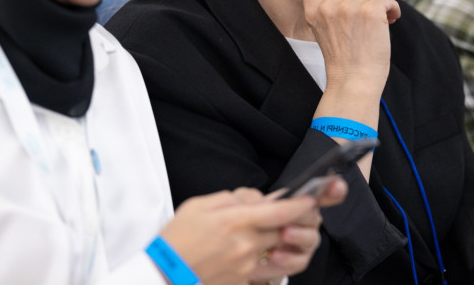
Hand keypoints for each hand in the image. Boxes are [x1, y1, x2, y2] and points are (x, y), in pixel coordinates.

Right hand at [160, 188, 322, 284]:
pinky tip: (261, 254)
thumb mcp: (198, 205)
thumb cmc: (177, 238)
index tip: (310, 199)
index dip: (300, 204)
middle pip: (283, 230)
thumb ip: (230, 198)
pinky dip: (270, 260)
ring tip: (274, 234)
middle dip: (291, 221)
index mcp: (235, 221)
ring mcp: (246, 266)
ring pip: (278, 250)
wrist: (164, 274)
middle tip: (289, 214)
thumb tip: (252, 198)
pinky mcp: (243, 282)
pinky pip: (267, 270)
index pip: (280, 211)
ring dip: (281, 241)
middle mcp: (246, 244)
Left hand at [250, 177, 347, 280]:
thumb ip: (251, 200)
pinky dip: (288, 259)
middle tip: (292, 214)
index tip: (337, 186)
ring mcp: (306, 241)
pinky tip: (274, 255)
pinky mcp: (299, 261)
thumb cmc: (251, 224)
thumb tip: (255, 199)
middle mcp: (308, 220)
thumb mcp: (248, 208)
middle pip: (314, 216)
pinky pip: (299, 261)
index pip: (321, 193)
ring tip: (283, 234)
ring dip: (298, 236)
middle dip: (305, 215)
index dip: (332, 189)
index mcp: (299, 202)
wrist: (246, 251)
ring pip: (311, 239)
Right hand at [284, 0, 399, 92]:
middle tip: (366, 16)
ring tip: (376, 26)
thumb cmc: (346, 57)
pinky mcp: (367, 11)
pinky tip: (387, 25)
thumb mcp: (327, 28)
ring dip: (380, 5)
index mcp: (313, 8)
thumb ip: (334, 5)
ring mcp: (346, 6)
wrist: (354, 81)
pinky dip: (391, 11)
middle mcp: (326, 4)